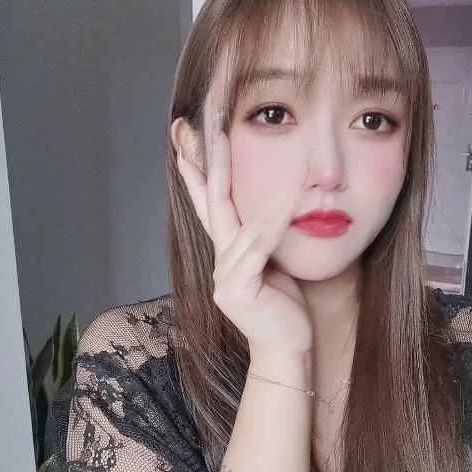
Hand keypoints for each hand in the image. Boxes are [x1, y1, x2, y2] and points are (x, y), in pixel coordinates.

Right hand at [175, 110, 312, 354]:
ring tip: (232, 137)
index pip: (208, 201)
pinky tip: (283, 196)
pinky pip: (258, 246)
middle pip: (210, 200)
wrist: (286, 350)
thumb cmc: (283, 308)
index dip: (196, 167)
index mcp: (227, 252)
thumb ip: (266, 238)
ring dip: (234, 175)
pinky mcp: (238, 289)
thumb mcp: (273, 265)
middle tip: (195, 122)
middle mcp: (220, 259)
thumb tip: (278, 203)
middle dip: (203, 158)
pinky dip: (271, 220)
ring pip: (235, 218)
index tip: (186, 133)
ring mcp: (225, 275)